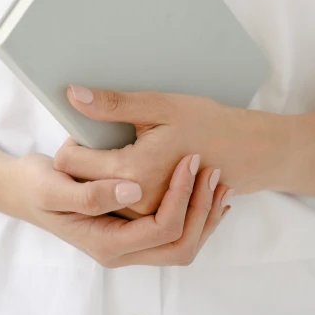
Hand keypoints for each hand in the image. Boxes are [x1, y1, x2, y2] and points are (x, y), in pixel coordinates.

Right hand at [0, 152, 228, 266]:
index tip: (189, 161)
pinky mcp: (133, 230)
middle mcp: (121, 251)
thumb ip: (91, 193)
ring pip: (183, 243)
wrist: (22, 190)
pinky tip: (207, 189)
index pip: (162, 230)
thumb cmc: (34, 186)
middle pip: (181, 246)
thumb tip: (132, 190)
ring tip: (220, 180)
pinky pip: (175, 232)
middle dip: (202, 210)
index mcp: (107, 244)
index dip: (181, 197)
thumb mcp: (54, 186)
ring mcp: (129, 243)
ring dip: (205, 214)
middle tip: (214, 171)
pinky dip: (196, 212)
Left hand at [53, 85, 287, 214]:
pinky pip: (118, 207)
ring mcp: (146, 215)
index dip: (71, 141)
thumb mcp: (158, 106)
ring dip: (96, 177)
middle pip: (79, 183)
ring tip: (116, 152)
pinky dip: (114, 188)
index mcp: (132, 171)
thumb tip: (72, 95)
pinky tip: (131, 169)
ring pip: (96, 198)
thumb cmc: (205, 123)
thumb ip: (113, 104)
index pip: (70, 161)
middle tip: (100, 138)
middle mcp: (136, 201)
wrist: (245, 152)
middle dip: (81, 162)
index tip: (86, 127)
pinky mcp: (153, 219)